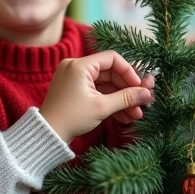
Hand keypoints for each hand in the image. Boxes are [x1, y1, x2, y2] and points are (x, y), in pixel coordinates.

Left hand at [39, 51, 154, 142]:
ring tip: (136, 115)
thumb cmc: (71, 118)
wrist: (47, 135)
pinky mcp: (75, 91)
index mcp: (80, 65)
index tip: (139, 87)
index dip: (129, 72)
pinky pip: (97, 92)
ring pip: (106, 85)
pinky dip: (110, 102)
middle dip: (127, 90)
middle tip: (142, 103)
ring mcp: (75, 79)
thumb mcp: (102, 107)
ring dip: (121, 99)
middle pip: (111, 73)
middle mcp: (76, 68)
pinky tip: (124, 117)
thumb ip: (127, 98)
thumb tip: (147, 94)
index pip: (112, 58)